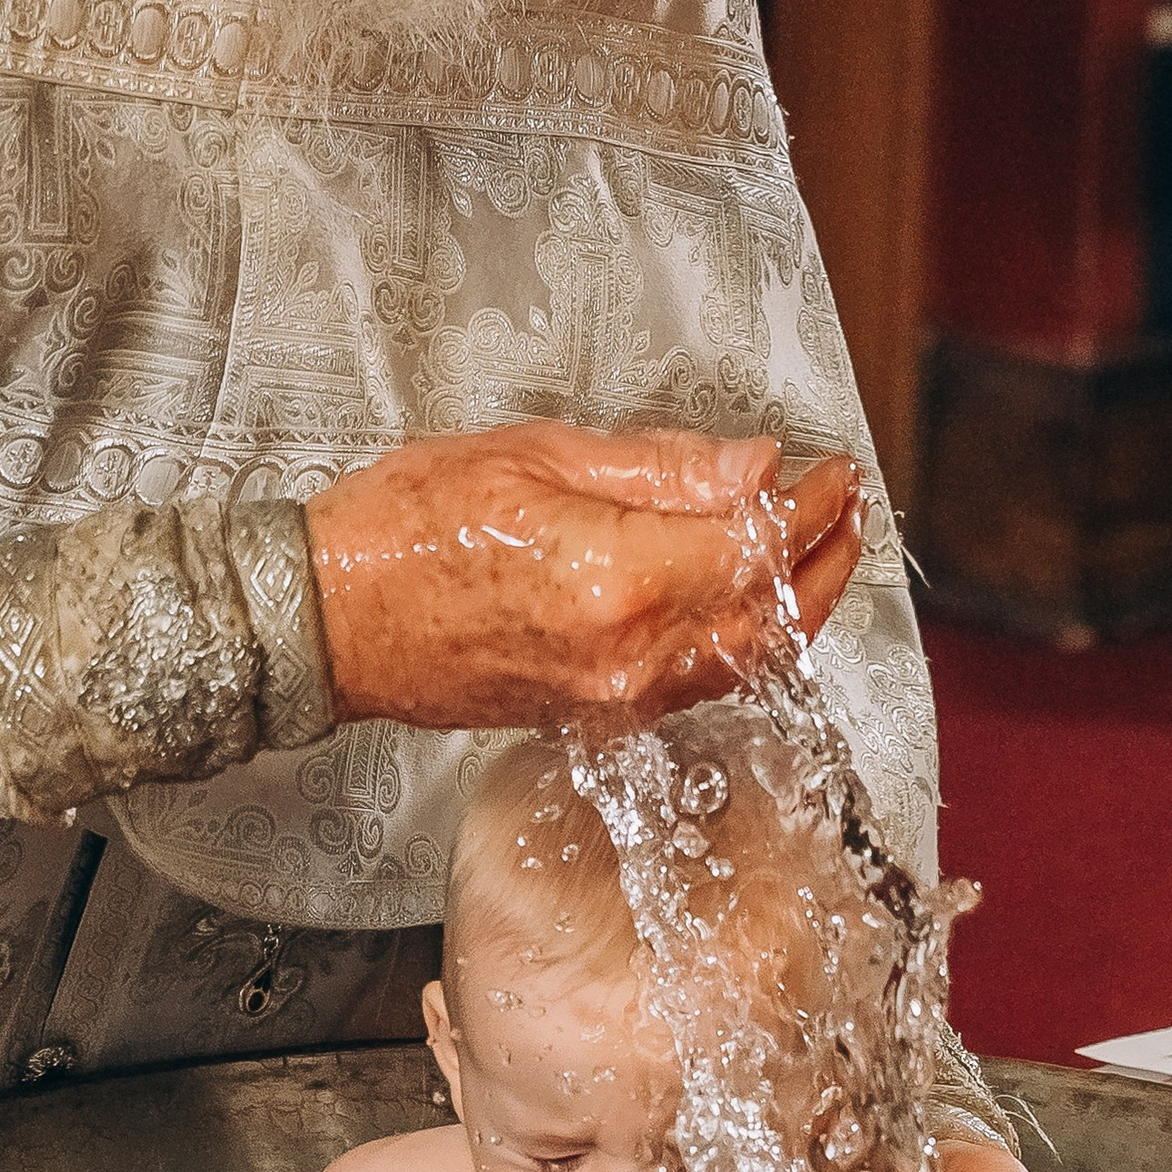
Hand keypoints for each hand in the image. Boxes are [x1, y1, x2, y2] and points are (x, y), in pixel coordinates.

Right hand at [306, 424, 862, 730]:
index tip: (832, 472)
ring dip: (796, 609)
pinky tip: (750, 607)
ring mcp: (614, 697)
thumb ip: (658, 468)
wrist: (324, 620)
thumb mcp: (534, 455)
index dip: (811, 506)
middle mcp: (630, 655)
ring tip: (817, 552)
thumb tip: (751, 469)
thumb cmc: (403, 529)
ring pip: (745, 663)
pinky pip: (698, 686)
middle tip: (848, 511)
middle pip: (773, 618)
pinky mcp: (594, 716)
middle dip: (826, 561)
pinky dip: (744, 645)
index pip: (759, 545)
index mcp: (620, 580)